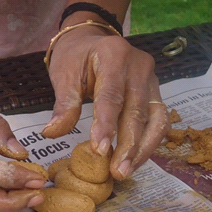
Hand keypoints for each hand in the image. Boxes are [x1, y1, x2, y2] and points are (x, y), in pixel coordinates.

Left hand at [42, 25, 170, 179]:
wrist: (92, 38)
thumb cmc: (76, 57)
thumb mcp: (64, 74)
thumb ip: (63, 104)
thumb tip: (52, 134)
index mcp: (114, 55)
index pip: (112, 96)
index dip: (107, 125)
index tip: (99, 151)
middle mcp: (140, 66)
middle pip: (137, 111)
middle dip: (128, 145)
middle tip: (117, 172)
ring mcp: (152, 79)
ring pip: (156, 119)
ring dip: (143, 149)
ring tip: (126, 171)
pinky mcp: (156, 92)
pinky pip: (159, 121)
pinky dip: (149, 143)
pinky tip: (135, 160)